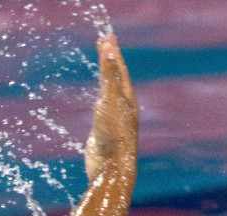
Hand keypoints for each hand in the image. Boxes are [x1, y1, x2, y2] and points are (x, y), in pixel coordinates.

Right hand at [85, 33, 138, 182]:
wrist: (110, 168)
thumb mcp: (110, 101)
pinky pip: (102, 106)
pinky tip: (99, 97)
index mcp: (127, 98)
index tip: (107, 35)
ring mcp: (113, 118)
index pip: (120, 68)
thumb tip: (109, 50)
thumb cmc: (113, 134)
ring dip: (106, 76)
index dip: (113, 51)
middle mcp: (123, 107)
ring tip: (103, 64)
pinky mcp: (103, 130)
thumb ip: (109, 76)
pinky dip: (100, 95)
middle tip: (104, 41)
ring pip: (110, 91)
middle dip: (110, 59)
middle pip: (116, 77)